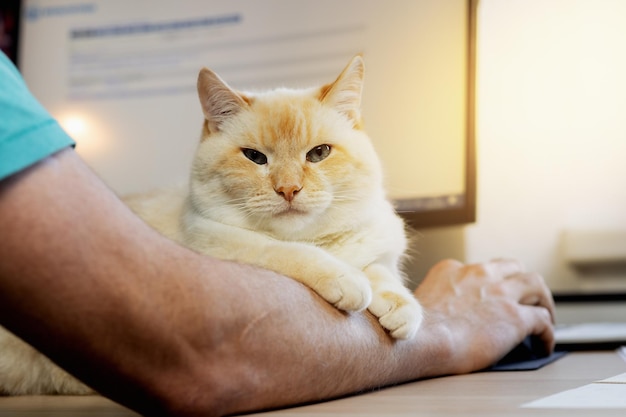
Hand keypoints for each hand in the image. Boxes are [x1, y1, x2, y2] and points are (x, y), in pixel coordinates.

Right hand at [414, 259, 554, 372]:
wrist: (420, 340)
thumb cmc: (414, 329)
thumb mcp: (422, 300)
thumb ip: (438, 299)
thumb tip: (444, 317)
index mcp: (452, 270)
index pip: (480, 269)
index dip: (490, 283)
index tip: (491, 296)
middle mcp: (479, 274)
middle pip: (513, 267)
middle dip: (521, 281)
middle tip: (525, 298)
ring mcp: (499, 293)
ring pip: (535, 284)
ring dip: (542, 300)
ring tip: (544, 315)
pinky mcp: (515, 317)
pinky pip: (543, 321)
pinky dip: (547, 333)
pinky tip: (544, 344)